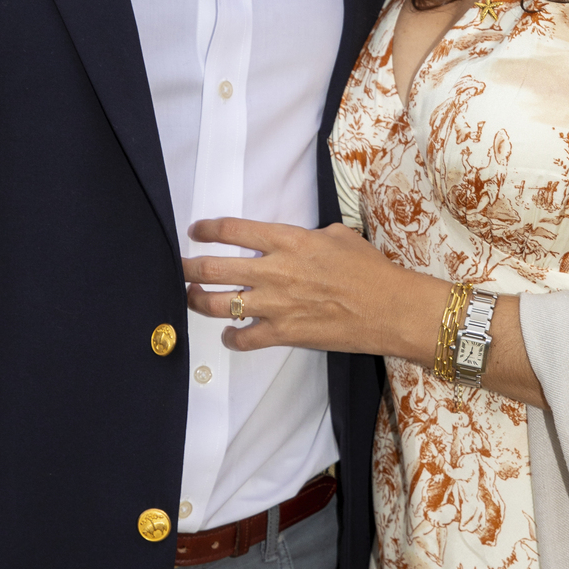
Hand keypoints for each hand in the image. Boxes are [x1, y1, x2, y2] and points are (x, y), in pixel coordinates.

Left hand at [184, 216, 437, 357]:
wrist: (390, 308)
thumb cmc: (370, 269)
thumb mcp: (340, 236)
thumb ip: (310, 236)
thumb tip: (300, 240)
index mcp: (289, 241)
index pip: (234, 231)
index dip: (208, 230)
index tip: (196, 231)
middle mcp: (275, 271)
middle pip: (214, 268)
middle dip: (188, 268)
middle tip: (179, 267)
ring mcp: (276, 305)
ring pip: (219, 305)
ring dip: (198, 301)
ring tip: (192, 297)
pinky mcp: (284, 334)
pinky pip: (244, 339)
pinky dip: (232, 338)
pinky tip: (230, 336)